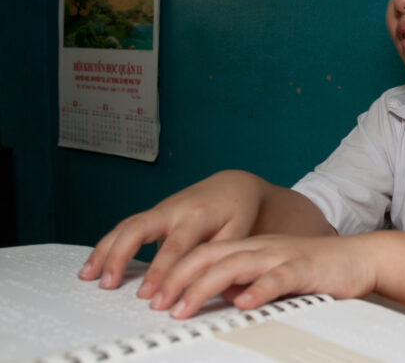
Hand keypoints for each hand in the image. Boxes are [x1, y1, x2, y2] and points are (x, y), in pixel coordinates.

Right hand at [78, 170, 268, 297]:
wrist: (233, 186)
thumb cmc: (237, 212)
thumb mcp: (238, 233)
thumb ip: (218, 256)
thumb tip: (201, 286)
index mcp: (198, 214)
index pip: (176, 246)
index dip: (162, 273)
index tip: (153, 298)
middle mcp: (174, 209)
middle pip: (139, 228)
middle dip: (120, 256)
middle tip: (109, 285)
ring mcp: (160, 209)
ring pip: (126, 225)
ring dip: (105, 250)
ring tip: (87, 277)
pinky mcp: (153, 214)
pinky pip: (125, 227)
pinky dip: (107, 245)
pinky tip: (93, 265)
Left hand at [151, 234, 376, 318]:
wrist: (358, 258)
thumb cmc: (316, 269)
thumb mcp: (272, 273)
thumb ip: (246, 280)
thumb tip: (219, 295)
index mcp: (251, 247)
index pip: (205, 254)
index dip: (176, 272)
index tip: (153, 295)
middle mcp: (261, 247)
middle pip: (211, 256)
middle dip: (179, 279)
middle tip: (156, 304)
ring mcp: (282, 256)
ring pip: (235, 265)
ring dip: (205, 286)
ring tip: (183, 308)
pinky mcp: (304, 268)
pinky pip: (278, 278)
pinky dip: (258, 290)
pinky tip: (243, 303)